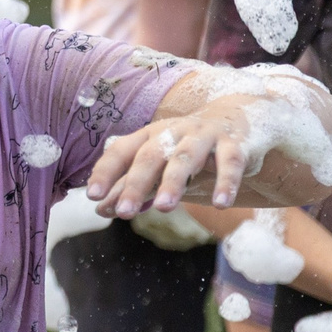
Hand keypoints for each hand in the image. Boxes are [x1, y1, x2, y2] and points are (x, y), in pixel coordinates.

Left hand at [88, 99, 253, 212]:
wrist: (240, 118)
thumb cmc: (191, 149)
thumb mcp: (162, 165)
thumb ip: (134, 186)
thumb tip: (102, 209)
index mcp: (150, 136)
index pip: (121, 151)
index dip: (105, 172)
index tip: (91, 196)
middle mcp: (173, 132)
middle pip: (150, 156)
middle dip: (135, 184)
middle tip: (123, 212)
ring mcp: (204, 136)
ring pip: (185, 158)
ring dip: (173, 183)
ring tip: (163, 208)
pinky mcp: (235, 144)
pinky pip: (230, 162)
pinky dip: (226, 183)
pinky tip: (220, 204)